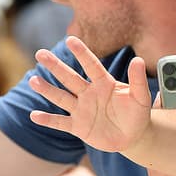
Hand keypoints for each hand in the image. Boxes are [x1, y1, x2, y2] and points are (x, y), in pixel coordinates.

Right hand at [27, 36, 153, 152]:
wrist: (133, 137)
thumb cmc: (137, 113)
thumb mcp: (141, 97)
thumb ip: (138, 80)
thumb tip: (139, 60)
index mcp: (104, 83)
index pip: (92, 65)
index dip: (82, 53)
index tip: (71, 39)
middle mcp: (89, 93)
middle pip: (70, 78)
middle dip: (56, 66)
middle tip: (40, 53)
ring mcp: (81, 110)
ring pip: (61, 97)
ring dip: (48, 90)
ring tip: (34, 80)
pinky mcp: (78, 127)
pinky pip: (60, 122)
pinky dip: (48, 120)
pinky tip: (34, 115)